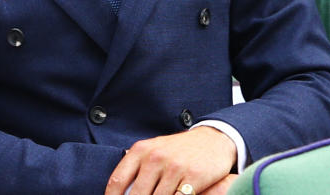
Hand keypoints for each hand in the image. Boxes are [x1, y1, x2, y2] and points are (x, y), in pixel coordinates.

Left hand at [105, 126, 236, 194]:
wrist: (211, 140)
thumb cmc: (177, 149)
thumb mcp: (153, 150)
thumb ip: (137, 167)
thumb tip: (119, 190)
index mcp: (140, 150)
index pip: (118, 179)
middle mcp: (155, 157)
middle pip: (136, 194)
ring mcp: (174, 167)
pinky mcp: (193, 177)